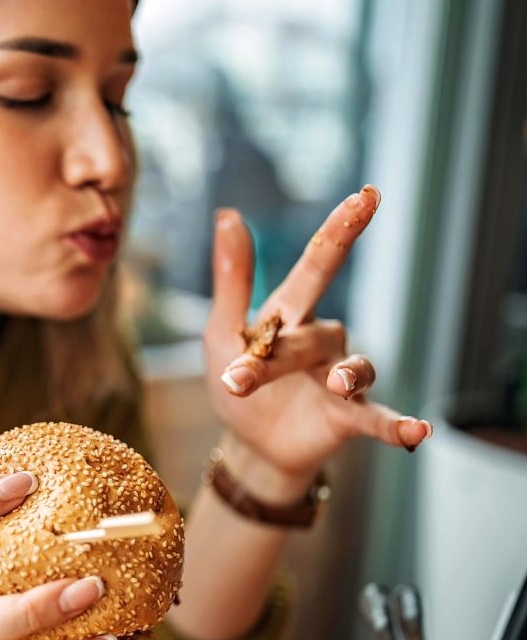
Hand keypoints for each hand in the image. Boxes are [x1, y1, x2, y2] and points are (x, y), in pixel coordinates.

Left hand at [204, 186, 431, 485]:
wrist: (249, 443)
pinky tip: (418, 432)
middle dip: (280, 354)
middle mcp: (322, 340)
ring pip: (350, 369)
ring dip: (345, 376)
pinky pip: (378, 418)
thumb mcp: (222, 331)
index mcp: (289, 314)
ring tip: (336, 383)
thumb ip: (233, 278)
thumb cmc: (236, 377)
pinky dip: (398, 425)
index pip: (317, 265)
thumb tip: (228, 213)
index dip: (341, 231)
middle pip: (309, 336)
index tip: (367, 196)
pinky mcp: (348, 418)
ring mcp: (339, 379)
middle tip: (240, 374)